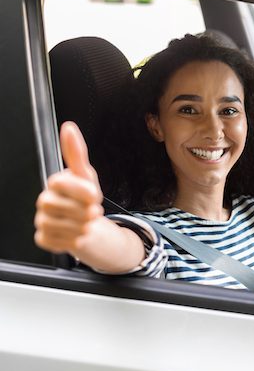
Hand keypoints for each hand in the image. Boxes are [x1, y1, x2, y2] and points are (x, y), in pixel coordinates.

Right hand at [34, 122, 103, 253]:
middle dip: (85, 211)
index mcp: (54, 183)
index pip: (62, 183)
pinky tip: (78, 233)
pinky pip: (62, 243)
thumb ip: (77, 153)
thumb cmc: (85, 198)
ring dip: (84, 226)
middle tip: (93, 212)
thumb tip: (68, 127)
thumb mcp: (86, 175)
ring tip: (87, 222)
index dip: (83, 191)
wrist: (88, 223)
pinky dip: (76, 240)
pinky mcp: (44, 238)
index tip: (95, 196)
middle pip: (64, 207)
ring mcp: (42, 220)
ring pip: (65, 227)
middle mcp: (44, 201)